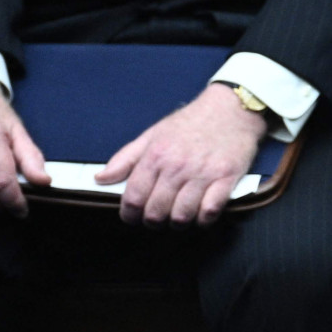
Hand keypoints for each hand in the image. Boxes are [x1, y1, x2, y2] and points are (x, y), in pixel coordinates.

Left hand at [97, 82, 263, 226]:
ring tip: (178, 217)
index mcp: (155, 156)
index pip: (133, 198)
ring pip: (182, 216)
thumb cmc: (190, 122)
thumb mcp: (152, 135)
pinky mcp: (226, 178)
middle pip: (156, 213)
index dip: (129, 215)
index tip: (132, 217)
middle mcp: (177, 167)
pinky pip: (210, 211)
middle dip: (153, 222)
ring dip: (178, 223)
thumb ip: (125, 159)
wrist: (231, 108)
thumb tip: (100, 178)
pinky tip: (201, 213)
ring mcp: (203, 174)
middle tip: (157, 218)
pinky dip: (203, 219)